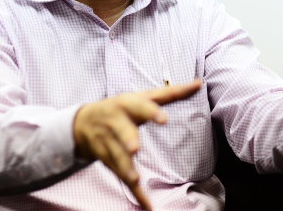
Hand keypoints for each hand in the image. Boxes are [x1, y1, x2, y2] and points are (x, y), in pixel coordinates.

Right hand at [73, 80, 201, 210]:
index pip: (140, 106)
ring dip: (124, 168)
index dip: (151, 112)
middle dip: (127, 140)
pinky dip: (135, 193)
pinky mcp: (107, 160)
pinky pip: (121, 176)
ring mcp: (109, 142)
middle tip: (134, 148)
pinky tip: (147, 205)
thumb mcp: (142, 96)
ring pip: (117, 157)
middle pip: (122, 132)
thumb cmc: (121, 107)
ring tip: (134, 179)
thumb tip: (199, 83)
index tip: (164, 119)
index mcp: (128, 104)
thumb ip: (172, 92)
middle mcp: (116, 123)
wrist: (82, 122)